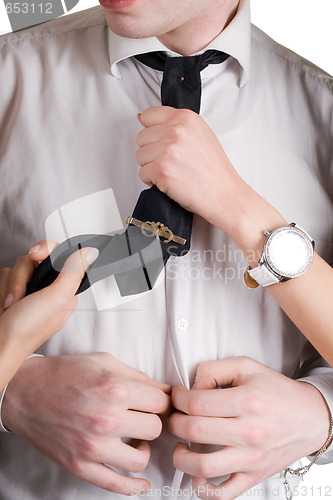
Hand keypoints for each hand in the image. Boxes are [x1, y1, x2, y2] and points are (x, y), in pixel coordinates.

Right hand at [0, 243, 98, 388]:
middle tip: (21, 295)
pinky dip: (2, 291)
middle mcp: (47, 289)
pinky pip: (4, 275)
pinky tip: (5, 308)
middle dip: (23, 276)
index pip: (61, 256)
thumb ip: (74, 272)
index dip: (48, 250)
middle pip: (35, 259)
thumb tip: (90, 252)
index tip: (36, 253)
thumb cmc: (27, 330)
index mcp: (64, 291)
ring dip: (11, 287)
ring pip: (18, 267)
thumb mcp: (57, 299)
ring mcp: (27, 290)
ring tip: (12, 307)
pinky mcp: (10, 292)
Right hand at [2, 352, 170, 494]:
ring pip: (141, 458)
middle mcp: (107, 418)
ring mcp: (93, 446)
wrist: (25, 391)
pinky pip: (116, 484)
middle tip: (144, 416)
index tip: (160, 402)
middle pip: (155, 428)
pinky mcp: (81, 465)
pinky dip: (134, 488)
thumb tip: (163, 389)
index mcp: (115, 389)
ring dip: (143, 448)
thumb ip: (136, 375)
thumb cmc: (63, 373)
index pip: (161, 402)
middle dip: (153, 420)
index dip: (164, 400)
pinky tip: (143, 484)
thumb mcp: (103, 361)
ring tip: (136, 439)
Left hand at [136, 107, 246, 228]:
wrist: (224, 195)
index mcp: (185, 118)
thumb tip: (152, 125)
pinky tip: (169, 181)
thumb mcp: (201, 135)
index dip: (151, 132)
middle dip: (151, 151)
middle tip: (169, 162)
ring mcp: (168, 149)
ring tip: (171, 171)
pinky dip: (152, 181)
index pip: (148, 116)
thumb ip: (178, 126)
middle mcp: (176, 130)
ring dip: (151, 167)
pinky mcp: (161, 169)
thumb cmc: (215, 171)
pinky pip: (142, 174)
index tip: (157, 141)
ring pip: (140, 156)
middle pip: (141, 137)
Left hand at [168, 357, 329, 498]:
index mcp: (247, 401)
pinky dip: (202, 488)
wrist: (310, 417)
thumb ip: (214, 369)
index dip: (178, 398)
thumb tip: (191, 386)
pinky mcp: (253, 476)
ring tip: (181, 443)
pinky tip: (195, 472)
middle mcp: (249, 432)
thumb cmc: (277, 391)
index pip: (196, 403)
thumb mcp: (246, 366)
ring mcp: (251, 458)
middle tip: (175, 415)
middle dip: (174, 421)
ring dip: (180, 456)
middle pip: (194, 431)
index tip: (177, 396)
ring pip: (203, 466)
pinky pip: (222, 493)